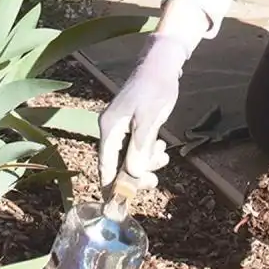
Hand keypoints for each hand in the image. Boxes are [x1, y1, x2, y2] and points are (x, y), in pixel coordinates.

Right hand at [97, 33, 191, 190]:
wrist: (161, 63)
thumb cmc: (155, 88)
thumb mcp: (150, 119)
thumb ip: (140, 147)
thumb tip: (133, 174)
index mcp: (109, 127)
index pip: (105, 165)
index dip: (112, 186)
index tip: (119, 206)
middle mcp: (110, 128)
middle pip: (116, 164)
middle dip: (136, 174)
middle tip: (155, 180)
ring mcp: (120, 126)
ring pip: (128, 156)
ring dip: (146, 162)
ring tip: (163, 155)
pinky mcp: (130, 123)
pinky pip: (135, 146)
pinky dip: (147, 151)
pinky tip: (161, 147)